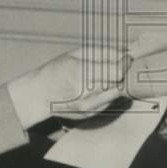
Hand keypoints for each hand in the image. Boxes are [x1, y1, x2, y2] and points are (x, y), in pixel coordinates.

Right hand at [7, 46, 130, 128]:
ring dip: (116, 84)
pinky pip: (108, 102)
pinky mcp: (90, 114)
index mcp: (83, 73)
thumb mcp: (77, 53)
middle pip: (119, 83)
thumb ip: (103, 53)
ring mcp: (89, 106)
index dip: (125, 64)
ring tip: (105, 76)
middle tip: (118, 66)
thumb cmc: (57, 70)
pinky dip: (108, 94)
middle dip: (122, 73)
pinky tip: (97, 88)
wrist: (39, 95)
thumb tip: (125, 52)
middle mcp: (87, 93)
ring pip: (116, 93)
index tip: (127, 58)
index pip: (117, 72)